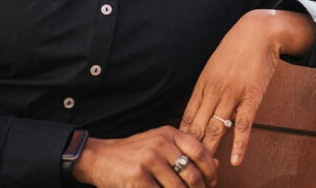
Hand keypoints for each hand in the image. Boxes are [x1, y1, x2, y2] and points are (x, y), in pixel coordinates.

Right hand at [70, 126, 216, 187]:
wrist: (99, 157)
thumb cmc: (133, 152)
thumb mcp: (160, 143)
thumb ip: (186, 150)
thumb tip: (216, 164)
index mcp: (169, 133)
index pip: (200, 151)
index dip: (210, 170)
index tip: (212, 182)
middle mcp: (160, 144)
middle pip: (192, 173)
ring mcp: (148, 160)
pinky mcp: (137, 178)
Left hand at [180, 9, 314, 166]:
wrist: (258, 31)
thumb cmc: (236, 49)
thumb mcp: (215, 67)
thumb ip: (208, 89)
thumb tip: (202, 112)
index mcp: (203, 85)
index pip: (187, 119)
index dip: (182, 140)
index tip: (178, 157)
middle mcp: (213, 91)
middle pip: (198, 128)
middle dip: (192, 151)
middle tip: (188, 170)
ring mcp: (232, 93)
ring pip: (217, 128)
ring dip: (211, 152)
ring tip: (207, 172)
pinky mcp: (252, 95)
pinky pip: (243, 124)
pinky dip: (239, 144)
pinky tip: (236, 160)